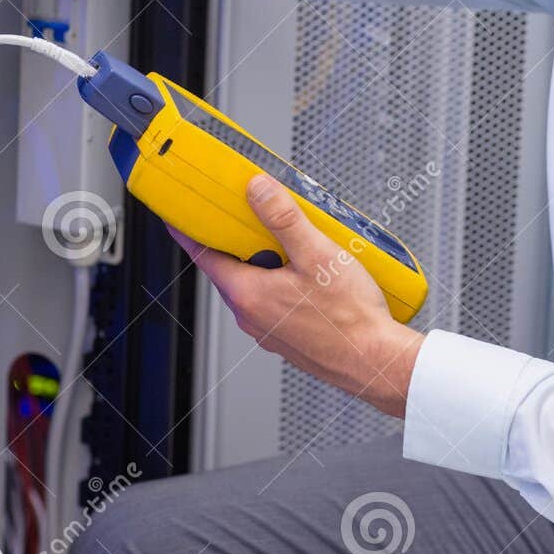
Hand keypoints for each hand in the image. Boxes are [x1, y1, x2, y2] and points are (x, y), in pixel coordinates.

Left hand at [166, 173, 424, 416]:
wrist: (375, 362)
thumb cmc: (349, 319)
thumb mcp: (316, 254)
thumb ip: (283, 218)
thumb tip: (257, 191)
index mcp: (248, 294)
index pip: (204, 255)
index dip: (189, 231)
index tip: (179, 215)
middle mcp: (252, 315)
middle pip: (232, 267)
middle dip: (242, 241)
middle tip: (260, 216)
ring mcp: (269, 330)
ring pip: (256, 284)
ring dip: (268, 262)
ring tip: (300, 245)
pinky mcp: (288, 338)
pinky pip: (275, 301)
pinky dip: (283, 283)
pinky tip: (313, 275)